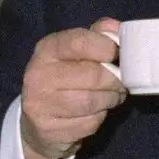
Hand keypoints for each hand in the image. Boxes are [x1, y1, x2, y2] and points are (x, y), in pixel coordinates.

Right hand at [19, 17, 127, 158]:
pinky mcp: (48, 130)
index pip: (79, 42)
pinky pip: (89, 123)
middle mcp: (37, 75)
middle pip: (92, 75)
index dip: (105, 47)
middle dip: (115, 80)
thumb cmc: (64, 81)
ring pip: (92, 101)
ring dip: (110, 100)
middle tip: (121, 83)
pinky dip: (99, 118)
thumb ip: (97, 36)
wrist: (37, 124)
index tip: (116, 54)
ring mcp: (40, 104)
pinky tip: (95, 113)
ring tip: (112, 97)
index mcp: (46, 50)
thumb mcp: (75, 53)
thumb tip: (117, 27)